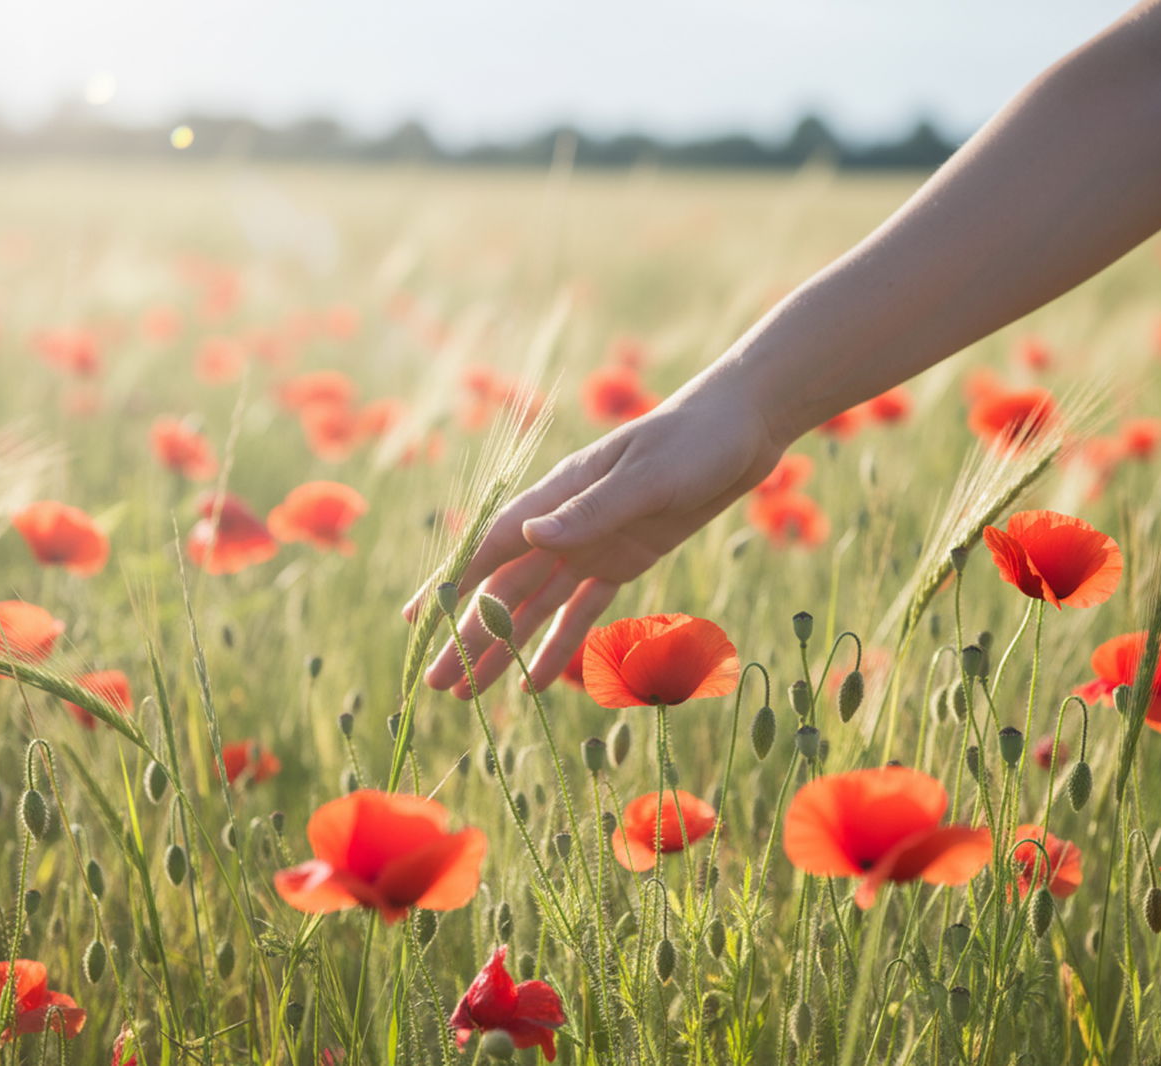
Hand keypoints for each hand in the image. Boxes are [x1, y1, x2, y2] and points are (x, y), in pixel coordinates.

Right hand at [407, 382, 783, 697]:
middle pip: (504, 588)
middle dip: (469, 634)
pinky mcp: (623, 561)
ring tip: (469, 691)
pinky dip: (558, 646)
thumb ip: (591, 511)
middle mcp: (565, 524)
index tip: (418, 620)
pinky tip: (533, 681)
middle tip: (437, 681)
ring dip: (502, 648)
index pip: (494, 547)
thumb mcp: (647, 476)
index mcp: (558, 494)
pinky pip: (582, 611)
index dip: (453, 584)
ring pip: (535, 607)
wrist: (742, 430)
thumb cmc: (693, 440)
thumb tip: (532, 539)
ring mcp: (591, 544)